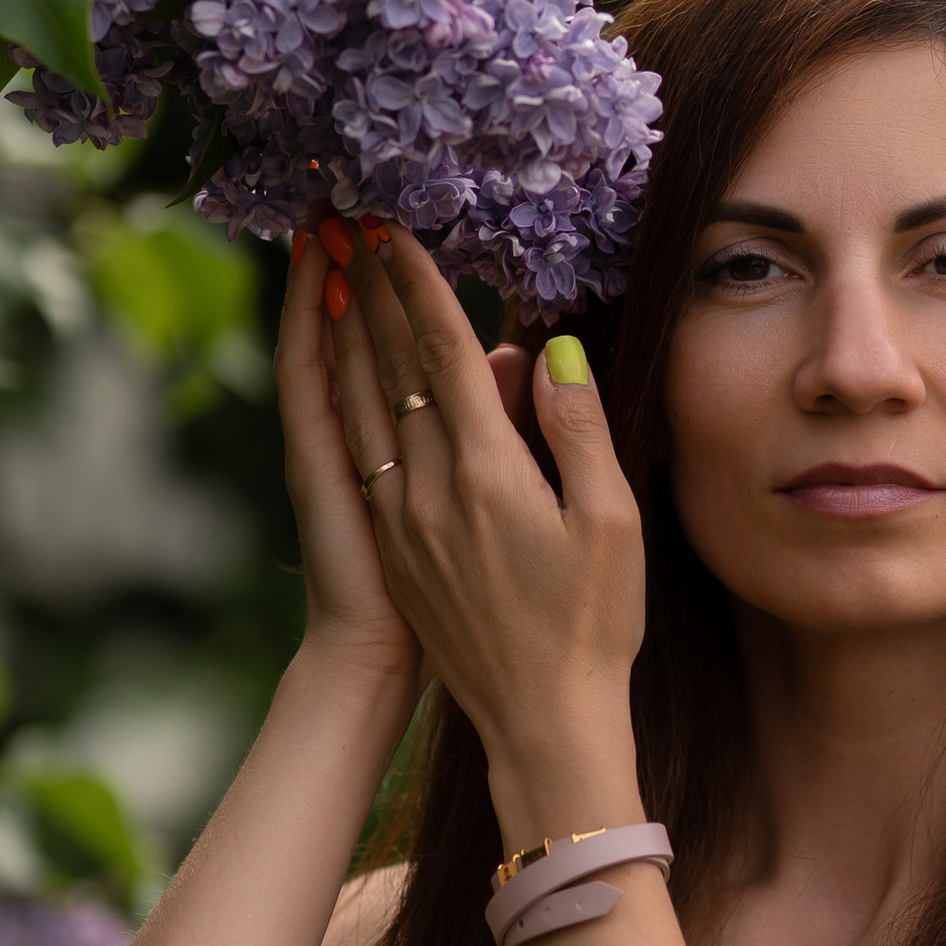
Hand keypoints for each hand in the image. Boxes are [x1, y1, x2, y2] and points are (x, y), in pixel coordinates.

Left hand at [304, 225, 645, 819]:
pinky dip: (349, 394)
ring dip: (347, 332)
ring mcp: (402, 520)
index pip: (442, 356)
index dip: (418, 287)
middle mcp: (429, 490)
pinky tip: (346, 367)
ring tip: (333, 271)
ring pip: (364, 404)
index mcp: (488, 476)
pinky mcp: (394, 547)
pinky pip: (363, 449)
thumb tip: (548, 349)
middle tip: (347, 224)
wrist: (539, 722)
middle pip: (391, 367)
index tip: (394, 229)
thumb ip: (577, 428)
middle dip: (371, 289)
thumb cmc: (595, 626)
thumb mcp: (613, 523)